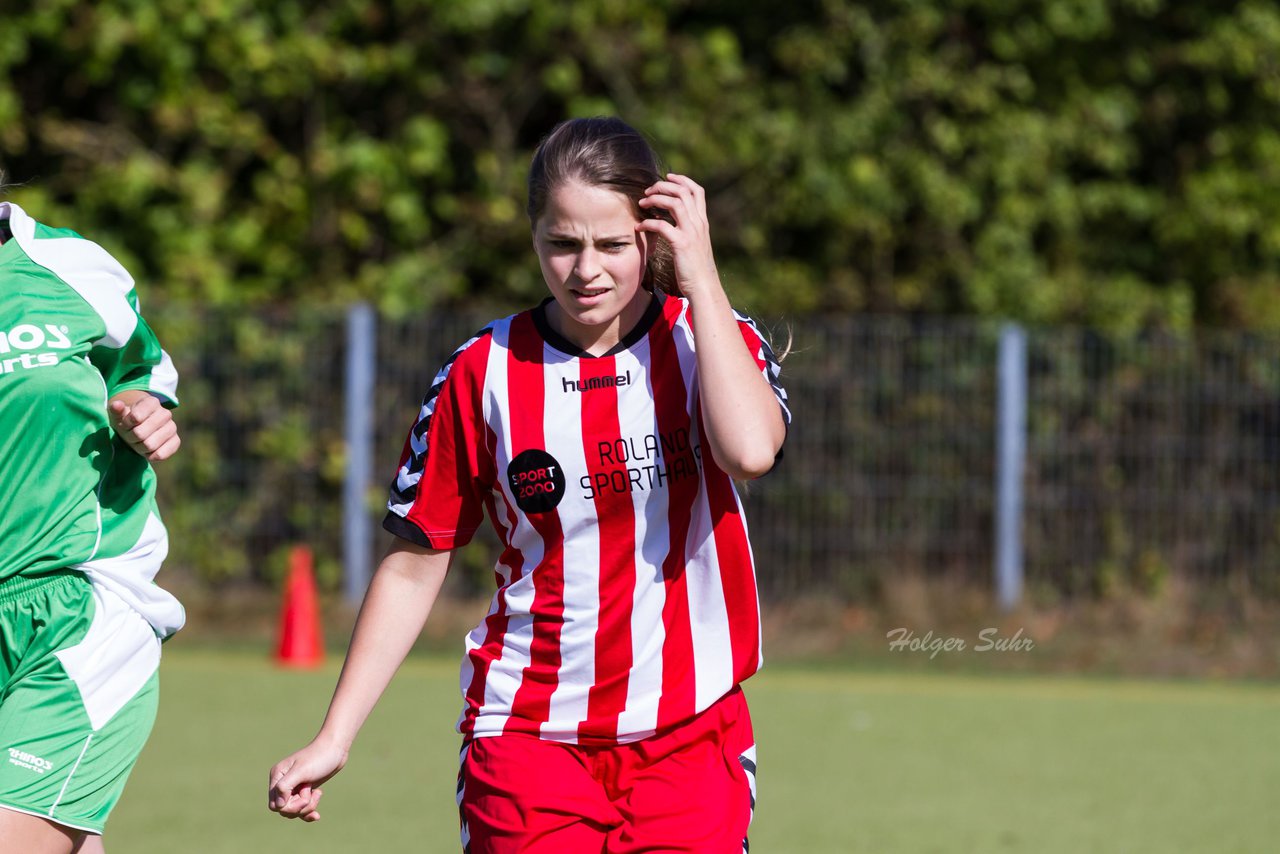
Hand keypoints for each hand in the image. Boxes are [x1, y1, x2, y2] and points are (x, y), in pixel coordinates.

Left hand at [108, 393, 179, 460]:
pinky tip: (148, 451)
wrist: (142, 430)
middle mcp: (165, 413)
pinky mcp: (176, 441)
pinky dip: (150, 456)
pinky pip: (160, 454)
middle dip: (131, 438)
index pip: (135, 417)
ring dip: (139, 447)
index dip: (126, 424)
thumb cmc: (129, 422)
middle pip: (140, 434)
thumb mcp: (119, 415)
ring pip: (149, 445)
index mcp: (152, 402)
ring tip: (139, 443)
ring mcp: (172, 427)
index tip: (125, 424)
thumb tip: (116, 405)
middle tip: (131, 436)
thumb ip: (116, 410)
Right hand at [268, 738, 348, 821]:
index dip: (290, 806)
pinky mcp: (304, 790)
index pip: (275, 805)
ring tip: (318, 793)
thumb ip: (285, 787)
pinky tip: (317, 815)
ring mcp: (293, 787)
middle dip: (300, 807)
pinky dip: (309, 812)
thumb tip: (278, 806)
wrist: (336, 749)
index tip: (304, 794)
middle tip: (311, 792)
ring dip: (308, 807)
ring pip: (294, 811)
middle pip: (284, 810)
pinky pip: (301, 809)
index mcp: (277, 776)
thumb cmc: (318, 757)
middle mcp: (282, 783)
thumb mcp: (301, 771)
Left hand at [636, 173, 720, 299]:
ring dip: (656, 199)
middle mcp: (699, 224)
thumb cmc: (697, 269)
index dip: (682, 180)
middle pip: (683, 191)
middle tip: (648, 191)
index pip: (697, 191)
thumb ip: (688, 232)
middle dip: (663, 186)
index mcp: (702, 222)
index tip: (668, 177)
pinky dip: (648, 223)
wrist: (704, 287)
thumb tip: (674, 224)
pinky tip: (640, 227)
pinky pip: (662, 226)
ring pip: (675, 202)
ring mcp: (691, 233)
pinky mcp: (682, 244)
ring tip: (642, 203)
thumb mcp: (696, 245)